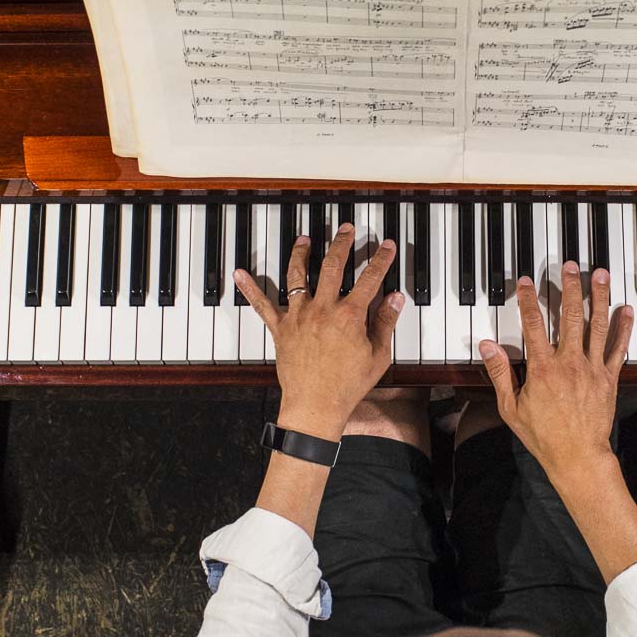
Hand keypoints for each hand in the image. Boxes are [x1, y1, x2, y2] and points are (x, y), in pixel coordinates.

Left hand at [234, 223, 402, 440]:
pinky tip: (240, 274)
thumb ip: (385, 323)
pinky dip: (250, 289)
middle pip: (332, 266)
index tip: (387, 246)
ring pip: (297, 277)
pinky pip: (262, 306)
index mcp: (349, 316)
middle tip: (345, 229)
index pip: (370, 278)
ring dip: (300, 254)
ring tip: (304, 239)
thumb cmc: (347, 386)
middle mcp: (322, 310)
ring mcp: (299, 317)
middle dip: (341, 244)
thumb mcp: (377, 355)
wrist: (316, 406)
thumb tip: (396, 298)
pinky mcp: (281, 329)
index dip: (381, 259)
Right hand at [478, 262, 632, 482]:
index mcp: (542, 368)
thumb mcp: (511, 407)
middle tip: (570, 266)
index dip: (529, 299)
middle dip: (570, 287)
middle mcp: (569, 362)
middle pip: (569, 316)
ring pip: (597, 325)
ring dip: (599, 297)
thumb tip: (487, 346)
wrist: (577, 456)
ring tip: (600, 274)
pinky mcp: (609, 378)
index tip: (528, 281)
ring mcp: (592, 368)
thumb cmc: (543, 435)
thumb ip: (499, 373)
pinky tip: (627, 309)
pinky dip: (624, 328)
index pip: (533, 324)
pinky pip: (618, 348)